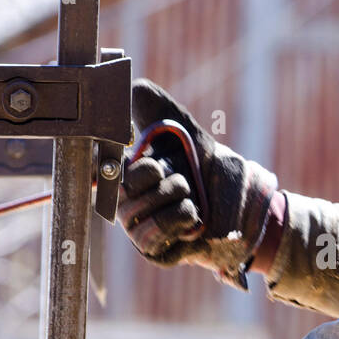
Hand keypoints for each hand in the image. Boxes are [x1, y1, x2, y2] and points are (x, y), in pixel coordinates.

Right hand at [118, 80, 278, 289]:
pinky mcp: (155, 252)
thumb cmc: (209, 165)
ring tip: (191, 197)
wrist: (242, 201)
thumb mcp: (182, 126)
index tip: (130, 161)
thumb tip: (129, 87)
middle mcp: (127, 201)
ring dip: (173, 200)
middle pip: (124, 191)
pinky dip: (178, 223)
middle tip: (183, 179)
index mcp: (126, 172)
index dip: (100, 165)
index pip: (95, 169)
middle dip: (160, 180)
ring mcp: (139, 229)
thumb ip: (153, 104)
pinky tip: (193, 220)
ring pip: (137, 216)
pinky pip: (152, 239)